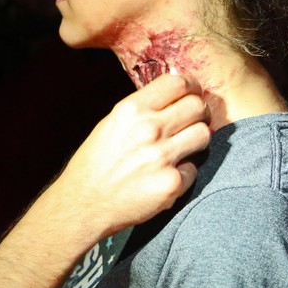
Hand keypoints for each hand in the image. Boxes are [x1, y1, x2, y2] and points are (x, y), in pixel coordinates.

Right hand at [47, 73, 210, 246]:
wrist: (84, 203)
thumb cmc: (96, 163)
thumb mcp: (112, 123)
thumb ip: (142, 109)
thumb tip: (174, 96)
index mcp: (132, 110)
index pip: (178, 83)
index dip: (191, 87)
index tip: (193, 94)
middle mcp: (149, 129)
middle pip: (197, 106)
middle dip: (200, 112)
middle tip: (193, 121)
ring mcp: (162, 157)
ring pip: (204, 135)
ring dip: (196, 140)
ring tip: (182, 148)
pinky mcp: (171, 184)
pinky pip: (194, 169)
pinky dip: (184, 172)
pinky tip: (165, 175)